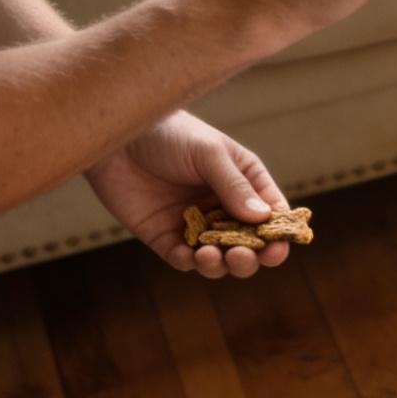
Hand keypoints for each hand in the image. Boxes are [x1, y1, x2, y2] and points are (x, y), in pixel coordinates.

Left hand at [85, 110, 290, 278]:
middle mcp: (222, 206)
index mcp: (244, 182)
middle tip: (243, 256)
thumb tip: (263, 219)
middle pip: (248, 243)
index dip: (278, 233)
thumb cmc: (170, 133)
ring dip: (220, 263)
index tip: (278, 246)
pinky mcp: (164, 236)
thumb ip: (234, 186)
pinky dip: (190, 262)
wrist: (118, 136)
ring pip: (218, 257)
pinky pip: (182, 258)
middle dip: (250, 256)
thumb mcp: (208, 154)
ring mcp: (195, 224)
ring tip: (211, 255)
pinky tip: (191, 256)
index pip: (271, 213)